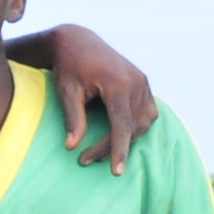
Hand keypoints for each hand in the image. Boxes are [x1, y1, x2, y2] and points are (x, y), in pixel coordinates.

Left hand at [43, 23, 155, 170]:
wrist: (78, 41)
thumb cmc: (68, 67)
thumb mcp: (66, 91)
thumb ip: (72, 118)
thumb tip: (72, 147)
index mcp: (118, 83)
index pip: (122, 124)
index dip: (119, 149)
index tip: (116, 172)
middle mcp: (136, 82)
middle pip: (132, 126)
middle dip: (113, 147)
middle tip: (86, 160)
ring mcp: (143, 82)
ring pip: (144, 122)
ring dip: (126, 139)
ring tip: (98, 150)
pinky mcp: (144, 84)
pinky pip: (147, 113)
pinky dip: (135, 127)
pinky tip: (116, 135)